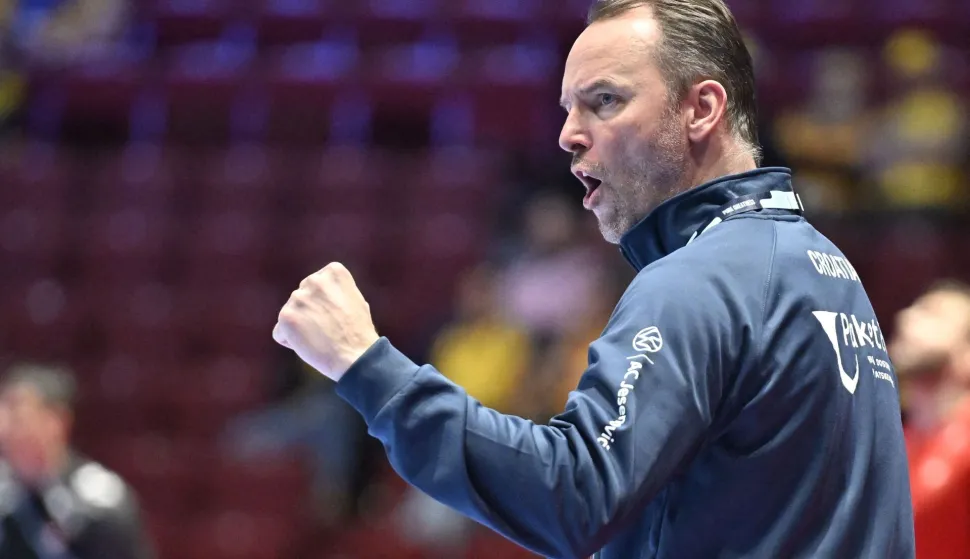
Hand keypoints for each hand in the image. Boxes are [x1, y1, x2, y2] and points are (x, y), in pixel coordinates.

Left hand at [273, 263, 379, 381]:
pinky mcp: (286, 316)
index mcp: (333, 271)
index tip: (339, 316)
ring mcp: (298, 298)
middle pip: (301, 299)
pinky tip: (310, 345)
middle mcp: (314, 279)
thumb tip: (320, 290)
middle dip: (310, 314)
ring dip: (301, 328)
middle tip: (329, 329)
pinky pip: (279, 332)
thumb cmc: (358, 333)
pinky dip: (290, 341)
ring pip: (290, 315)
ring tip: (321, 338)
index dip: (326, 305)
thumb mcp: (354, 299)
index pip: (316, 286)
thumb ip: (334, 290)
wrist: (356, 356)